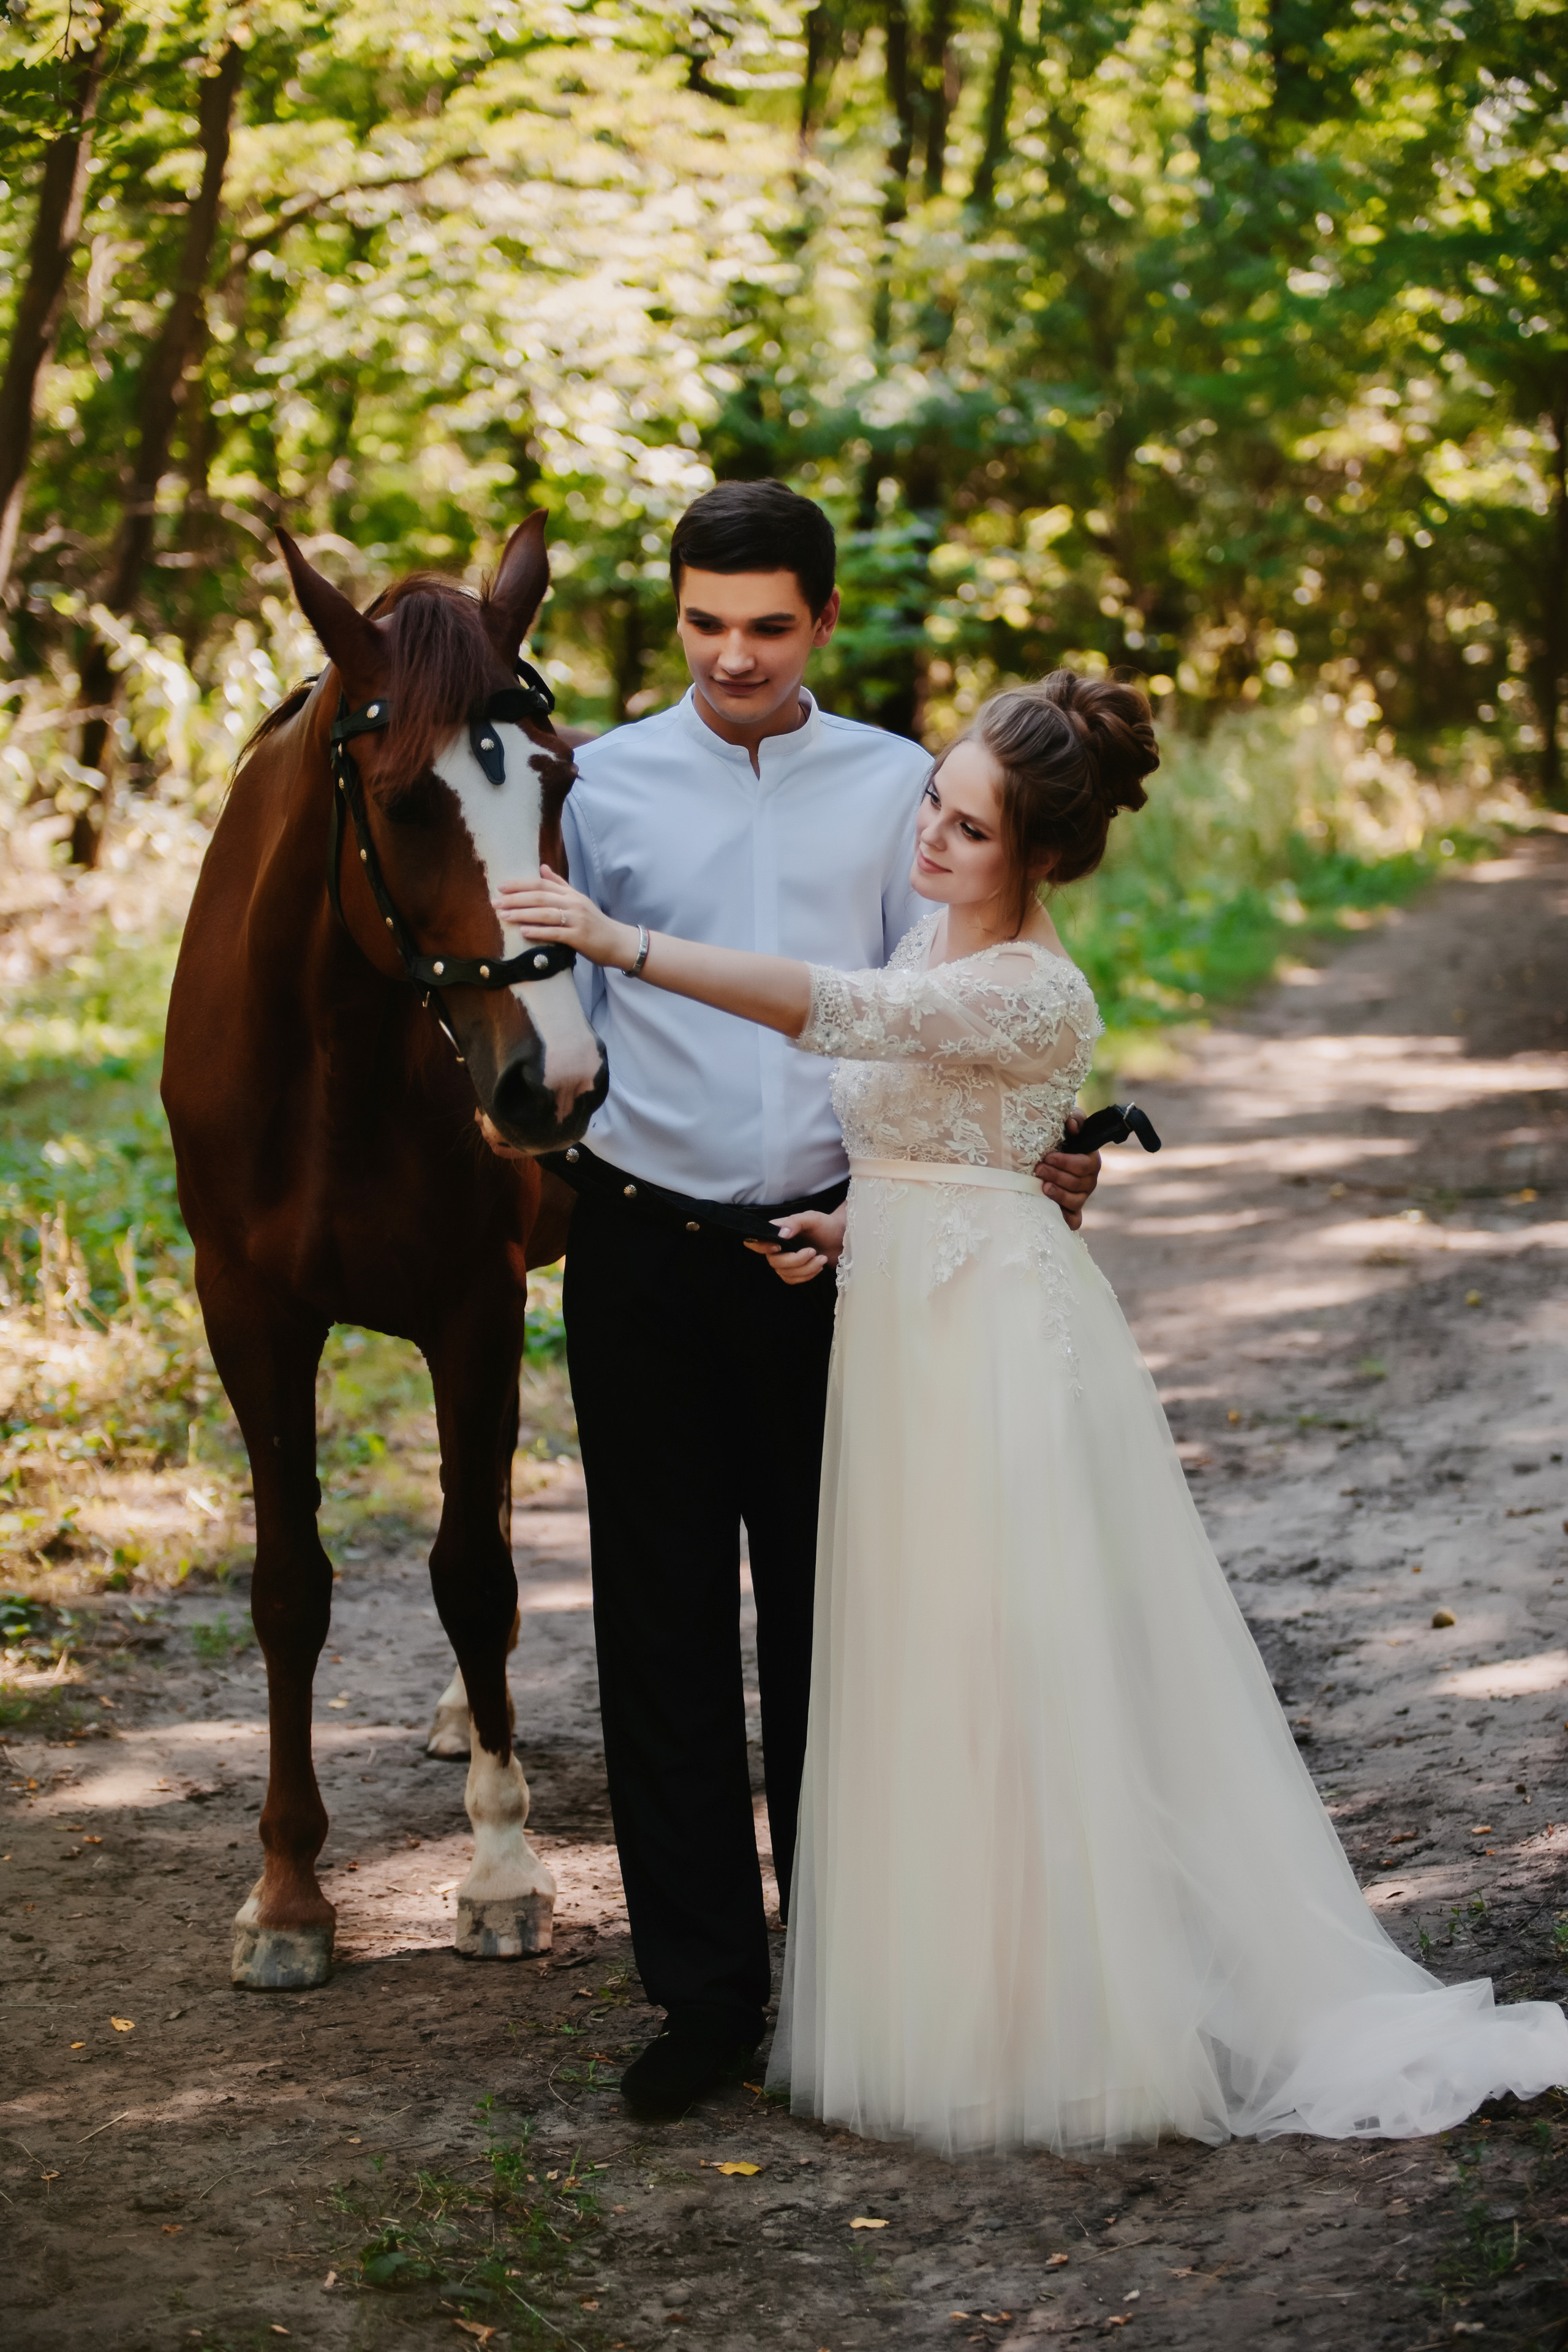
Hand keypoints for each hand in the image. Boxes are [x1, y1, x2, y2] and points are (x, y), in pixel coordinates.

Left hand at [494, 867, 638, 969]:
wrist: (618, 942)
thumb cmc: (595, 923)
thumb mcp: (578, 899)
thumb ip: (559, 884)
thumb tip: (542, 867)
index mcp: (571, 894)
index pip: (541, 885)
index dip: (520, 885)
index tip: (501, 887)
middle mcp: (573, 903)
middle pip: (540, 897)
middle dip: (515, 899)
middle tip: (495, 902)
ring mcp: (577, 920)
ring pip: (545, 913)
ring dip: (522, 914)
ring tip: (504, 915)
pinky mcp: (579, 937)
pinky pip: (555, 933)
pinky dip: (538, 931)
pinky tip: (524, 931)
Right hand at [743, 1203, 845, 1284]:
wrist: (841, 1239)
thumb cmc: (826, 1225)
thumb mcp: (812, 1218)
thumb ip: (795, 1222)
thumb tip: (781, 1234)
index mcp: (777, 1231)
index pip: (756, 1241)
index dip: (761, 1247)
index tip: (779, 1247)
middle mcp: (777, 1247)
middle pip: (774, 1261)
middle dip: (796, 1260)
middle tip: (813, 1251)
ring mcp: (785, 1261)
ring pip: (785, 1273)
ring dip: (806, 1268)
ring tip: (821, 1258)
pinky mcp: (794, 1272)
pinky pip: (793, 1280)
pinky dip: (807, 1275)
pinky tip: (818, 1266)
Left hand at [1034, 1112, 1101, 1232]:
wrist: (1048, 1156)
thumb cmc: (1059, 1139)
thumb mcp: (1067, 1124)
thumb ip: (1074, 1118)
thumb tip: (1072, 1126)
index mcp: (1090, 1161)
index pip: (1085, 1165)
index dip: (1066, 1162)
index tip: (1048, 1157)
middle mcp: (1088, 1181)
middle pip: (1078, 1183)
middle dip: (1057, 1176)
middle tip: (1038, 1169)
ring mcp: (1081, 1197)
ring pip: (1075, 1201)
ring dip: (1058, 1195)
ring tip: (1042, 1188)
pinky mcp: (1073, 1211)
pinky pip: (1074, 1220)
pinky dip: (1065, 1219)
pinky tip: (1051, 1213)